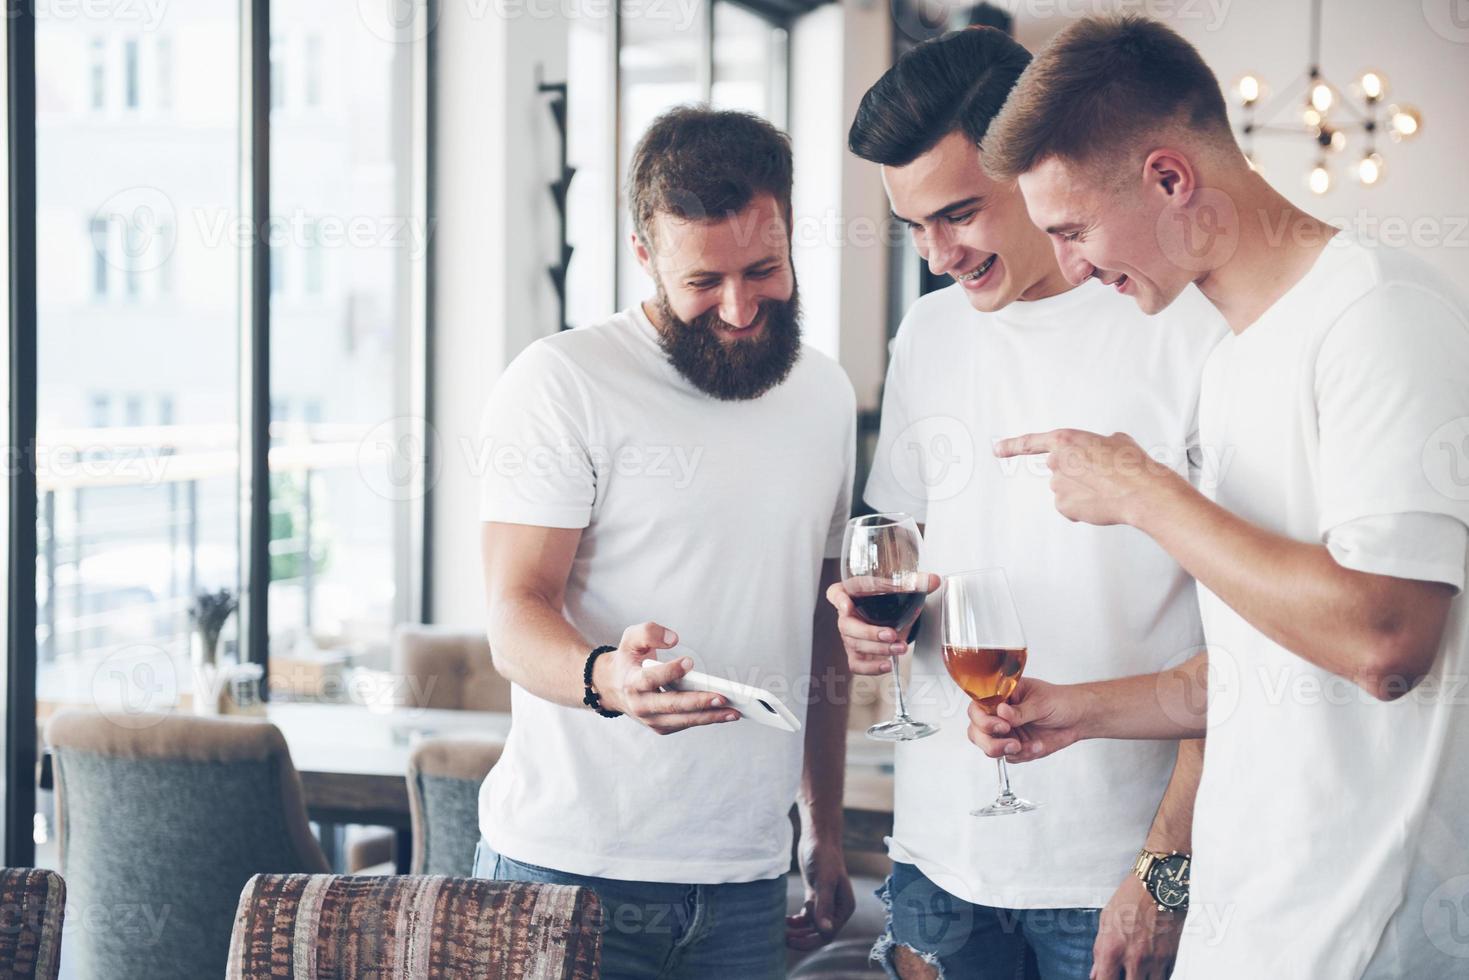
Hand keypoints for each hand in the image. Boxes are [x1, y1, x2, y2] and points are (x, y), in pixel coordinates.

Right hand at [593, 622, 739, 734]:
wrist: (613, 687)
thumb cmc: (629, 659)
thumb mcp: (631, 638)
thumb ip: (649, 632)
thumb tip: (674, 638)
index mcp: (632, 681)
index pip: (651, 678)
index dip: (669, 671)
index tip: (689, 662)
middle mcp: (641, 704)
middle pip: (672, 705)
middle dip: (698, 702)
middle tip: (722, 697)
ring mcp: (651, 719)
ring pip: (683, 719)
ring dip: (710, 716)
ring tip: (734, 711)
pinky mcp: (662, 726)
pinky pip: (686, 723)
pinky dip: (707, 719)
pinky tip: (727, 713)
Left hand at [786, 837, 853, 950]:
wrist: (818, 837)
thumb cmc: (824, 857)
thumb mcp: (824, 882)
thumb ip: (824, 906)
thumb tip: (826, 931)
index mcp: (844, 908)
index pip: (828, 934)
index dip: (809, 941)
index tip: (790, 939)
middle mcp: (836, 908)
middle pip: (819, 933)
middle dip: (801, 938)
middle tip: (782, 939)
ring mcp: (825, 902)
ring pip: (811, 925)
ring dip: (797, 931)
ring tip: (780, 931)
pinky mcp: (815, 895)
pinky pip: (806, 915)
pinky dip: (797, 920)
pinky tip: (785, 920)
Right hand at [825, 574, 940, 675]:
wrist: (891, 614)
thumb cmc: (886, 598)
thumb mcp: (899, 588)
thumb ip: (915, 582)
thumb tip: (933, 580)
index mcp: (851, 593)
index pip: (836, 593)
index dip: (838, 600)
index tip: (846, 604)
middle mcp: (847, 615)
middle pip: (846, 625)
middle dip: (869, 632)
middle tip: (890, 634)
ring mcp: (850, 635)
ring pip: (855, 645)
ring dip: (879, 648)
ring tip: (900, 647)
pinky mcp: (856, 652)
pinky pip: (857, 664)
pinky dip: (871, 667)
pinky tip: (886, 664)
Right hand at [965, 676, 1094, 762]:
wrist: (1078, 719)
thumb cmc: (1060, 701)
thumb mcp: (1041, 702)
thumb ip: (1021, 711)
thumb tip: (1002, 712)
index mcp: (1002, 696)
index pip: (978, 706)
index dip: (983, 718)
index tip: (1002, 725)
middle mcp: (998, 714)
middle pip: (976, 730)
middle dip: (989, 741)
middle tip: (1011, 742)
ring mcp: (1006, 732)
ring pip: (989, 747)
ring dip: (1006, 750)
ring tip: (1026, 746)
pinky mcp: (1016, 747)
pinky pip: (1010, 758)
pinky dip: (1024, 755)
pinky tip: (1038, 745)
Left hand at [993, 429, 1185, 527]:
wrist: (1141, 491)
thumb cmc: (1132, 465)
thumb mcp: (1115, 441)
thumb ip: (1097, 443)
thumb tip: (1103, 448)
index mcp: (1066, 441)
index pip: (1031, 443)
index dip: (1012, 446)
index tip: (998, 449)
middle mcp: (1056, 462)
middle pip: (1060, 470)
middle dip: (1076, 474)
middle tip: (1101, 477)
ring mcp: (1057, 485)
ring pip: (1066, 490)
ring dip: (1082, 491)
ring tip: (1106, 490)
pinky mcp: (1062, 506)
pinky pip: (1070, 507)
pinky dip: (1082, 508)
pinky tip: (1100, 504)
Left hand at [1091, 875, 1182, 979]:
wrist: (1159, 885)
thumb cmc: (1130, 898)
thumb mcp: (1106, 920)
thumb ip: (1099, 950)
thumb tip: (1095, 973)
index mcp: (1112, 949)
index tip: (1105, 979)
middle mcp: (1133, 959)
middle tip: (1122, 972)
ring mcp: (1153, 961)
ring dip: (1141, 979)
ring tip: (1137, 971)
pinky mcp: (1170, 958)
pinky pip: (1163, 978)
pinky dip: (1156, 977)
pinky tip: (1150, 971)